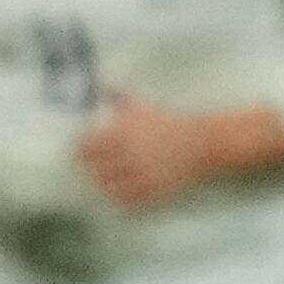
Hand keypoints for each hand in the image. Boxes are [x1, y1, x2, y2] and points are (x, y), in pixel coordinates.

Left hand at [76, 99, 282, 210]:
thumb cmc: (171, 122)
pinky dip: (119, 196)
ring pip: (105, 185)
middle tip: (94, 165)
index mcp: (122, 132)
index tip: (81, 149)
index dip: (80, 149)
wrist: (203, 142)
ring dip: (103, 181)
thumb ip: (120, 97)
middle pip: (92, 168)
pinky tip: (121, 189)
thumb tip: (102, 85)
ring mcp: (139, 174)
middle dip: (91, 166)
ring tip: (106, 177)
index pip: (84, 146)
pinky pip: (124, 199)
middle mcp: (127, 154)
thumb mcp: (144, 106)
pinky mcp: (151, 190)